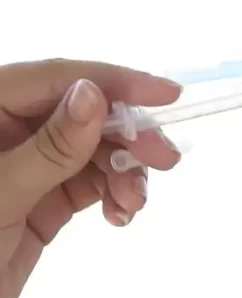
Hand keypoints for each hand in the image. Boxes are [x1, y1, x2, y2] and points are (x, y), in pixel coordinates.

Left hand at [0, 59, 181, 297]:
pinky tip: (119, 215)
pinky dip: (114, 195)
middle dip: (128, 136)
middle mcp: (6, 130)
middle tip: (166, 159)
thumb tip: (95, 94)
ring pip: (94, 152)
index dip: (114, 82)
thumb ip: (50, 146)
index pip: (56, 80)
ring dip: (125, 173)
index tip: (168, 95)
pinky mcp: (42, 201)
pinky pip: (91, 184)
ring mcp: (27, 166)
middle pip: (83, 115)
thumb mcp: (2, 194)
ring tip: (133, 203)